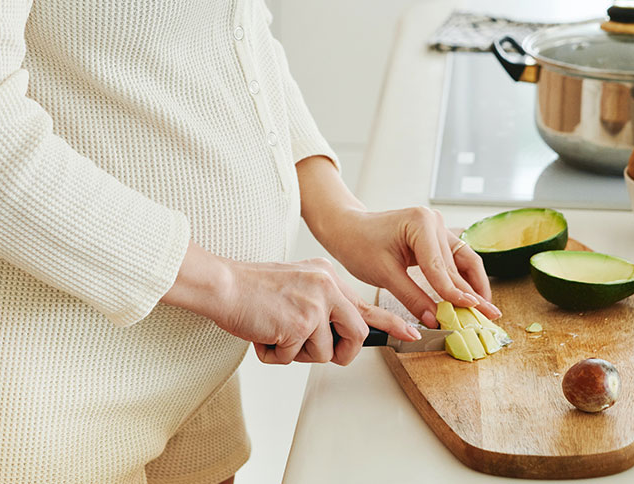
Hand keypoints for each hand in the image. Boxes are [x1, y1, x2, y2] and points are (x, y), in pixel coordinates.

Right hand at [162, 243, 420, 364]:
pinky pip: (294, 357)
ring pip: (324, 352)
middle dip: (339, 352)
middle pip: (357, 334)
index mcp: (326, 276)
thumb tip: (337, 336)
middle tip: (307, 347)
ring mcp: (315, 304)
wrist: (222, 284)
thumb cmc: (250, 290)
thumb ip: (320, 305)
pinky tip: (262, 334)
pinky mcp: (300, 323)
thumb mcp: (296, 286)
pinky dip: (274, 354)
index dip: (390, 324)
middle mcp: (326, 286)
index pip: (366, 304)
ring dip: (296, 353)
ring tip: (274, 332)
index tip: (412, 334)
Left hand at [323, 207, 500, 328]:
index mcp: (420, 222)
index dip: (454, 293)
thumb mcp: (383, 274)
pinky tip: (473, 298)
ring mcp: (437, 229)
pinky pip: (455, 261)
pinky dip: (463, 280)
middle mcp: (434, 222)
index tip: (469, 311)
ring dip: (474, 286)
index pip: (440, 266)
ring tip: (488, 310)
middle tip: (487, 317)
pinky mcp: (436, 239)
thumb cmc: (359, 244)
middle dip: (471, 293)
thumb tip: (434, 319)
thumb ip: (411, 297)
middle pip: (457, 265)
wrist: (348, 230)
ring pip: (463, 262)